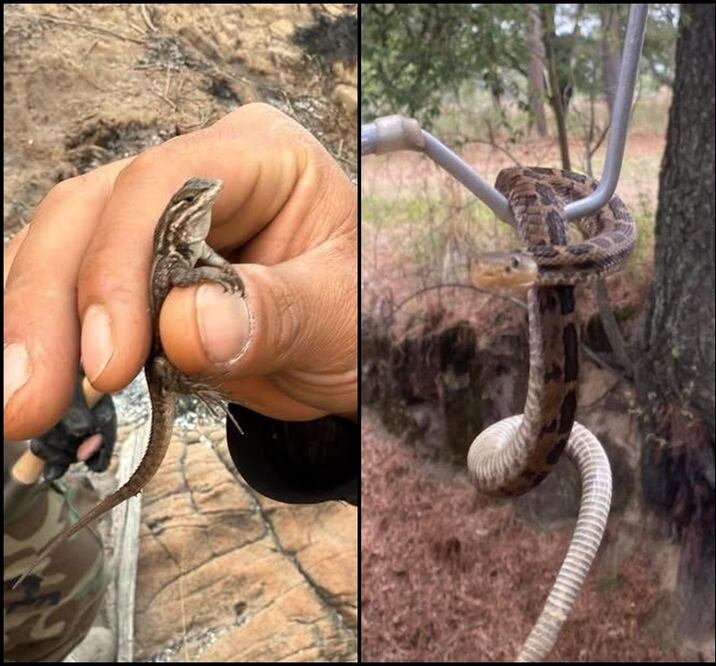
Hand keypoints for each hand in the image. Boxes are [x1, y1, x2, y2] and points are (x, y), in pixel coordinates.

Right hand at [4, 103, 356, 441]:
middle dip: (48, 305)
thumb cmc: (367, 317)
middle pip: (91, 213)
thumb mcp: (343, 316)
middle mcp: (198, 174)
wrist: (359, 358)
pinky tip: (28, 378)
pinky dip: (40, 334)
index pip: (165, 184)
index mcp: (262, 155)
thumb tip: (185, 324)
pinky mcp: (132, 273)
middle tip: (28, 395)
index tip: (107, 358)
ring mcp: (157, 221)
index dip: (119, 265)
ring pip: (60, 249)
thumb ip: (274, 315)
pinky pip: (66, 290)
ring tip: (18, 404)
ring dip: (28, 325)